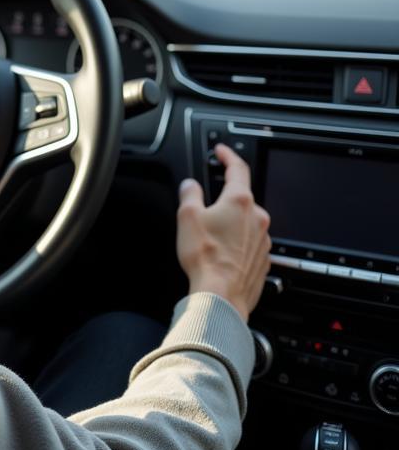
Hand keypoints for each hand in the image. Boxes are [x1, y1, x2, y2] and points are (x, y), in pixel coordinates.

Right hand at [176, 145, 270, 321]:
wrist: (222, 296)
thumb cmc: (206, 258)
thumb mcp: (187, 216)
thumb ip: (190, 194)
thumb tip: (190, 186)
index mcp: (239, 201)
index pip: (238, 168)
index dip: (228, 156)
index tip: (222, 152)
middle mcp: (256, 218)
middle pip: (241, 197)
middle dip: (224, 197)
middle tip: (205, 205)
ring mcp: (263, 239)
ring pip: (245, 221)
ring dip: (230, 222)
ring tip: (209, 236)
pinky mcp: (263, 258)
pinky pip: (249, 242)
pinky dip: (236, 242)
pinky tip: (220, 252)